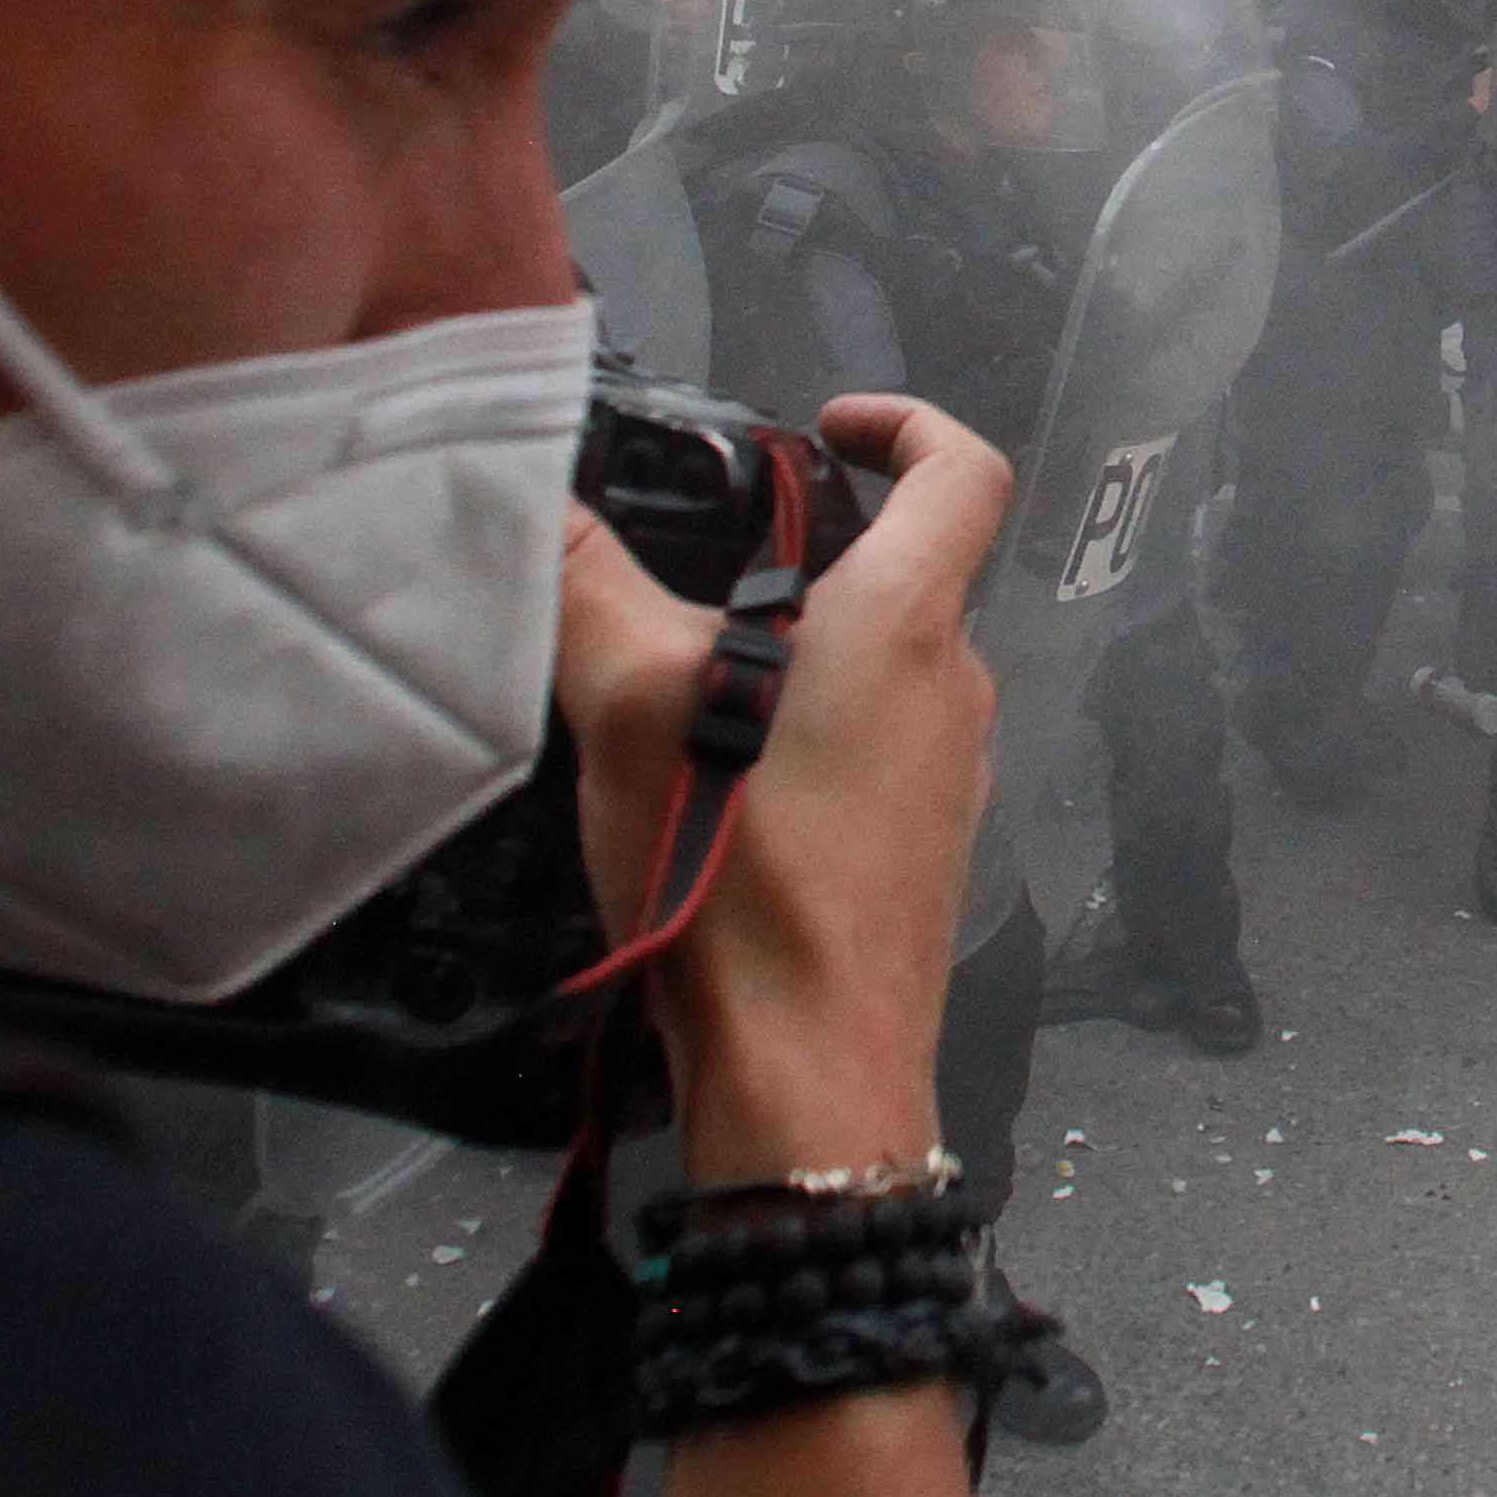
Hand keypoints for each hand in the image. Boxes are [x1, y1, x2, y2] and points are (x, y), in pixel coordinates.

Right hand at [552, 393, 1006, 1183]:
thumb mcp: (628, 704)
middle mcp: (954, 690)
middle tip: (695, 580)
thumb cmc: (738, 874)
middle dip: (806, 563)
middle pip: (905, 578)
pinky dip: (808, 744)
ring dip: (799, 662)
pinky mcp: (925, 856)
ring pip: (883, 675)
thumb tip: (535, 495)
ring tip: (683, 696)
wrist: (807, 1072)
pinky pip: (873, 758)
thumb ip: (583, 582)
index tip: (827, 427)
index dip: (904, 423)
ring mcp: (950, 780)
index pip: (961, 470)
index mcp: (909, 624)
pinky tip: (719, 796)